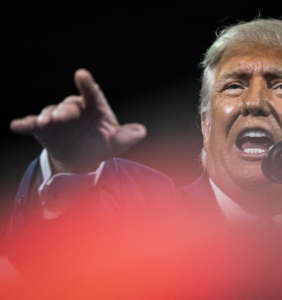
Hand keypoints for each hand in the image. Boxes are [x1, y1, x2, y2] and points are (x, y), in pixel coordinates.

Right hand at [10, 69, 145, 172]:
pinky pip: (33, 124)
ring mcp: (58, 116)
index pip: (93, 94)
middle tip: (58, 118)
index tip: (82, 75)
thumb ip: (128, 136)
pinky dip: (25, 124)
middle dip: (63, 110)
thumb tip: (141, 132)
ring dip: (45, 117)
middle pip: (69, 105)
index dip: (88, 85)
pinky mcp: (43, 128)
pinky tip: (17, 126)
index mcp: (95, 107)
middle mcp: (75, 108)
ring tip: (44, 123)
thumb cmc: (102, 145)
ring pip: (51, 112)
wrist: (82, 160)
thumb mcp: (117, 143)